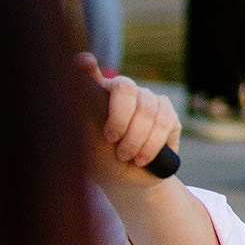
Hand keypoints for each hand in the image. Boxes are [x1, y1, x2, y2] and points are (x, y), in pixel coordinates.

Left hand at [82, 59, 180, 183]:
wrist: (128, 180)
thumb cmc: (102, 160)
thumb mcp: (86, 144)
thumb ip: (83, 119)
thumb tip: (75, 92)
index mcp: (98, 95)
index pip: (89, 71)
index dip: (87, 67)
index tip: (84, 64)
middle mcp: (125, 91)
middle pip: (126, 88)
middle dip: (120, 118)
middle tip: (112, 140)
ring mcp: (149, 100)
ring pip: (147, 109)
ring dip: (135, 138)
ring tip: (127, 156)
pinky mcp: (169, 115)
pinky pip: (165, 122)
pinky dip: (152, 144)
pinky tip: (142, 159)